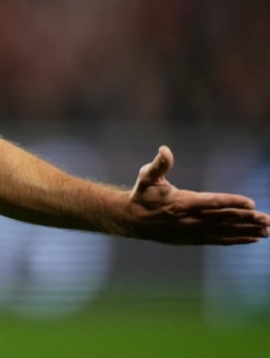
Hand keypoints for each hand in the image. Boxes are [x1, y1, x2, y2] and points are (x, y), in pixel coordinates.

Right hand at [128, 145, 269, 244]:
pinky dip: (237, 239)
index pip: (211, 202)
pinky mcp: (194, 238)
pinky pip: (220, 240)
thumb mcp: (146, 176)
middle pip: (223, 219)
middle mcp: (190, 219)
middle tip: (268, 219)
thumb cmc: (142, 194)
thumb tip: (165, 149)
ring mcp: (193, 230)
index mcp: (181, 202)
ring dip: (247, 231)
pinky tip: (253, 238)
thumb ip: (158, 164)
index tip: (251, 203)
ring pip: (225, 231)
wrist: (132, 220)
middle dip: (247, 219)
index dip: (231, 202)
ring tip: (267, 230)